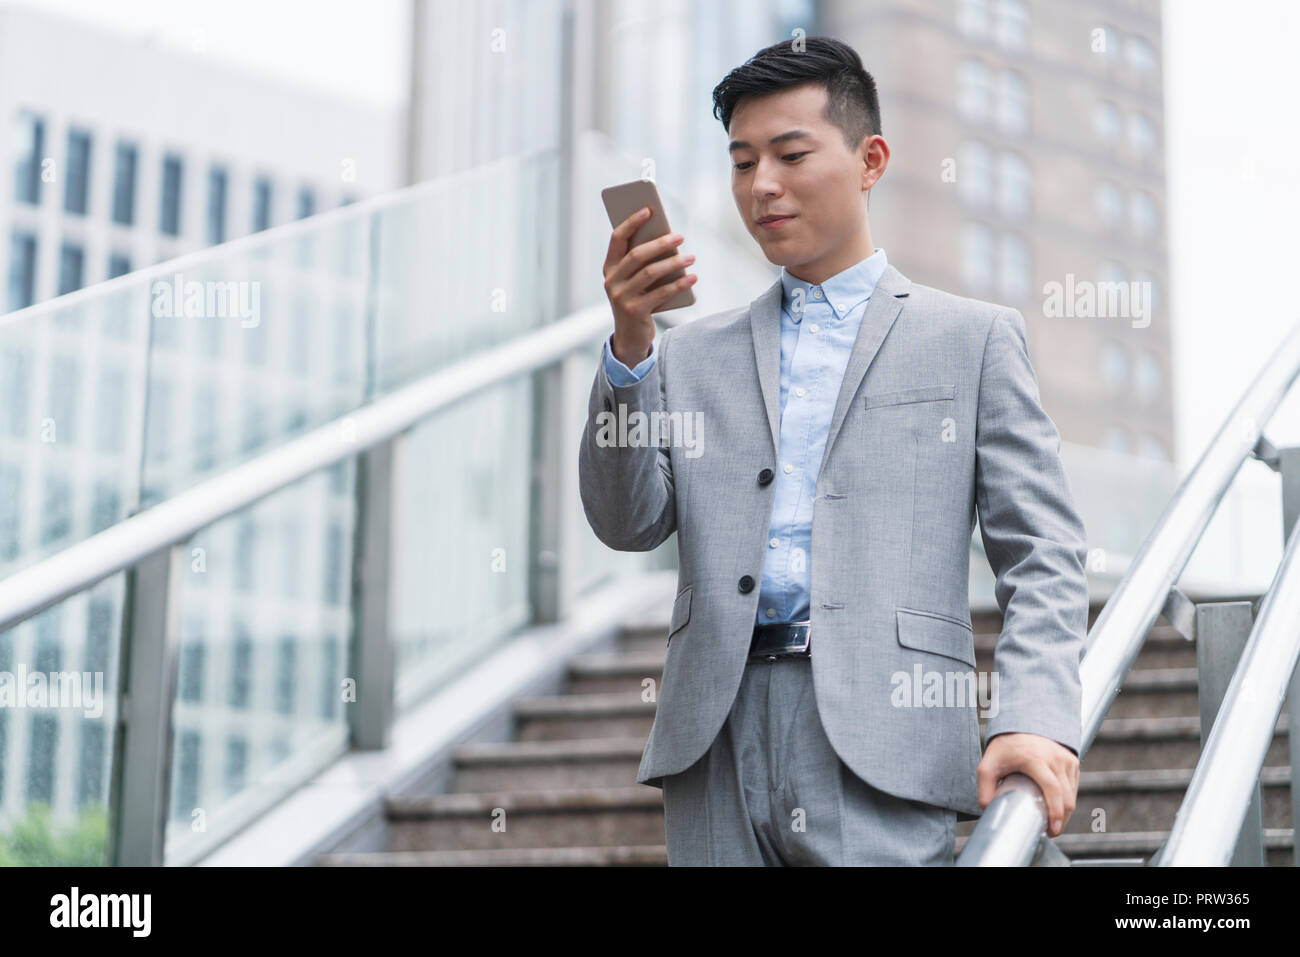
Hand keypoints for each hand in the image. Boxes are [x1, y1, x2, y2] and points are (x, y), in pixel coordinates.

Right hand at [602, 206, 696, 365]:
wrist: (631, 337)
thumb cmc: (638, 300)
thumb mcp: (635, 281)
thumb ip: (644, 263)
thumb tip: (669, 241)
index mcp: (609, 268)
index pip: (617, 238)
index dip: (632, 222)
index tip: (649, 209)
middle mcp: (612, 281)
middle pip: (637, 255)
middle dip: (660, 243)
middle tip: (680, 236)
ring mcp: (621, 297)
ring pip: (650, 273)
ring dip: (674, 263)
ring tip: (691, 257)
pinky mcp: (635, 311)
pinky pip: (660, 293)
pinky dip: (679, 284)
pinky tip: (693, 277)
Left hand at [977, 732, 1078, 836]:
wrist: (1021, 723)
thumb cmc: (1004, 746)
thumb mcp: (988, 765)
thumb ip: (984, 788)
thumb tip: (988, 811)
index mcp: (1035, 759)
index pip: (1052, 789)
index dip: (1056, 812)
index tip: (1052, 829)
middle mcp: (1054, 758)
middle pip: (1066, 797)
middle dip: (1061, 819)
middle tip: (1050, 832)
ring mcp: (1066, 759)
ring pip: (1072, 794)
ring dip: (1065, 812)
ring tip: (1052, 822)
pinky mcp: (1072, 760)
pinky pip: (1074, 786)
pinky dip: (1068, 800)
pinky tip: (1058, 808)